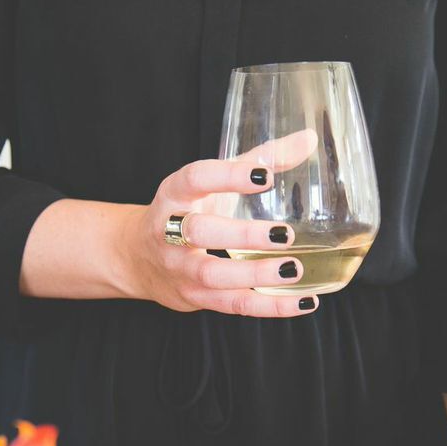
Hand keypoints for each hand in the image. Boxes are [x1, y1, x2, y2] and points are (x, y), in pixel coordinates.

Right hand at [117, 130, 319, 317]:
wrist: (137, 257)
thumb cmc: (187, 210)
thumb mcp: (212, 183)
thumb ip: (259, 160)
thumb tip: (309, 139)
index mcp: (174, 194)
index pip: (195, 179)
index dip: (227, 176)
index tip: (265, 176)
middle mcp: (169, 232)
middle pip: (199, 231)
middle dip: (242, 234)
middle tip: (285, 233)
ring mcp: (180, 268)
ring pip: (212, 274)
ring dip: (255, 274)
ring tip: (293, 268)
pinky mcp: (195, 297)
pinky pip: (233, 305)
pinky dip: (270, 306)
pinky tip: (304, 301)